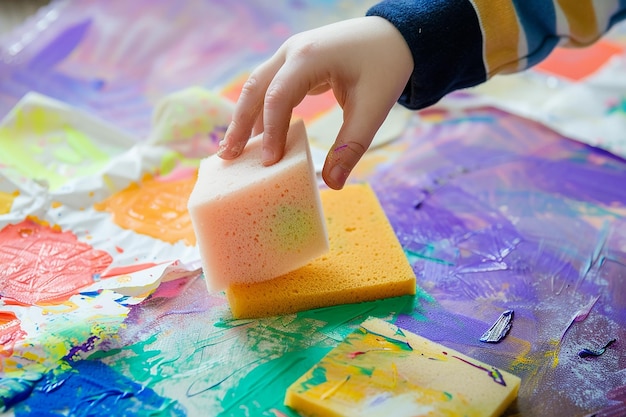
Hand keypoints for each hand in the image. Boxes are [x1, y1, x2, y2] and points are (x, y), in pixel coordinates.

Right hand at [217, 16, 412, 188]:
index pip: (278, 98)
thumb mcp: (373, 107)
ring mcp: (291, 54)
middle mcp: (292, 51)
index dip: (270, 133)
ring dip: (244, 117)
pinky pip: (270, 87)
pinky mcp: (294, 63)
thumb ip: (351, 146)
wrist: (394, 35)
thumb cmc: (385, 66)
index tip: (268, 163)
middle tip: (227, 158)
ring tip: (232, 151)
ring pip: (258, 87)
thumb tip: (333, 184)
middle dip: (239, 124)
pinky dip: (260, 111)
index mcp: (309, 57)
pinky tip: (257, 135)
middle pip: (255, 89)